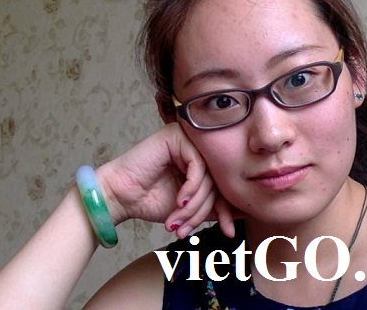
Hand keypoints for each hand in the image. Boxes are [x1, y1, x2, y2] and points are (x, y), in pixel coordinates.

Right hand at [95, 122, 236, 237]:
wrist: (120, 198)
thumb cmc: (151, 201)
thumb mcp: (192, 208)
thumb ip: (216, 207)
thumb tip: (247, 213)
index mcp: (204, 162)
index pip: (225, 185)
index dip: (227, 209)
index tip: (228, 231)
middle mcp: (199, 148)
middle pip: (217, 181)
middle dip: (204, 211)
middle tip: (187, 228)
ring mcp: (188, 140)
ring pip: (209, 175)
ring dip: (194, 204)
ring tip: (179, 220)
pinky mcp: (176, 136)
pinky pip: (197, 165)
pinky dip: (191, 188)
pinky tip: (180, 201)